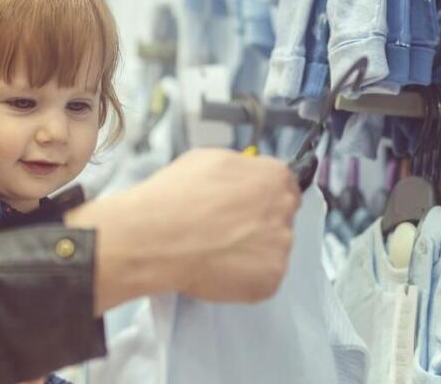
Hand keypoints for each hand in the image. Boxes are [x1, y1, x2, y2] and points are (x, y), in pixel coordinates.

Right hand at [66, 149, 299, 312]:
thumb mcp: (207, 159)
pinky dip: (243, 276)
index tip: (246, 204)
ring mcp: (279, 249)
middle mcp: (284, 211)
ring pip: (270, 249)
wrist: (156, 238)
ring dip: (251, 250)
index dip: (261, 195)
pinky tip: (217, 266)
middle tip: (226, 228)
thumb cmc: (175, 197)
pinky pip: (261, 277)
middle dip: (258, 222)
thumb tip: (242, 175)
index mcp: (274, 177)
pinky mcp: (269, 280)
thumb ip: (238, 168)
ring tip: (215, 249)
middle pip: (280, 217)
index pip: (283, 185)